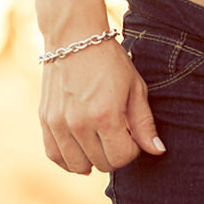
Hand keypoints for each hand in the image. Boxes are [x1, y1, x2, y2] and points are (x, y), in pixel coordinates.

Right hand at [38, 39, 162, 174]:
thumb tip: (157, 150)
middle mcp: (78, 124)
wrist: (74, 39)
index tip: (134, 136)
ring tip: (102, 143)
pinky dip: (69, 160)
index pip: (121, 158)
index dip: (133, 151)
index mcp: (105, 115)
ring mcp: (58, 123)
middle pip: (101, 163)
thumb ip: (145, 123)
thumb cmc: (111, 62)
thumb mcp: (136, 89)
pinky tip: (82, 153)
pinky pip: (54, 155)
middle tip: (120, 135)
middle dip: (116, 154)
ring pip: (77, 165)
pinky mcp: (45, 120)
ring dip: (93, 160)